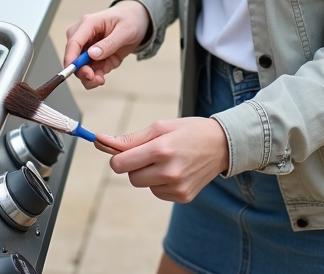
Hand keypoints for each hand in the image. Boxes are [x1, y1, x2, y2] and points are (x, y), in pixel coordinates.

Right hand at [63, 0, 150, 88]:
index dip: (70, 57)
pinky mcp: (94, 59)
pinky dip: (95, 77)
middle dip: (82, 71)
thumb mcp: (125, 30)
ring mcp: (88, 49)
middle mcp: (84, 37)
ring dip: (89, 77)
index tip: (72, 70)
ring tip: (100, 80)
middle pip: (73, 57)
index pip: (74, 42)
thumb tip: (92, 54)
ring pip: (80, 68)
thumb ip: (109, 43)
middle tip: (94, 78)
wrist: (135, 22)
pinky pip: (90, 71)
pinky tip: (102, 78)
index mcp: (89, 24)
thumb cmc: (129, 20)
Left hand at [96, 117, 229, 202]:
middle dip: (134, 165)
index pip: (120, 164)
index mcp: (162, 149)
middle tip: (150, 153)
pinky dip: (160, 182)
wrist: (222, 145)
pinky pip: (158, 192)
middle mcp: (169, 171)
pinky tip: (175, 170)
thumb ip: (131, 139)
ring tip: (167, 160)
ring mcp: (177, 187)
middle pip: (131, 177)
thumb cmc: (189, 131)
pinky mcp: (183, 197)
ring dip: (148, 174)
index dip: (116, 158)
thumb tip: (101, 141)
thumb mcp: (161, 127)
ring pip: (144, 185)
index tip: (120, 152)